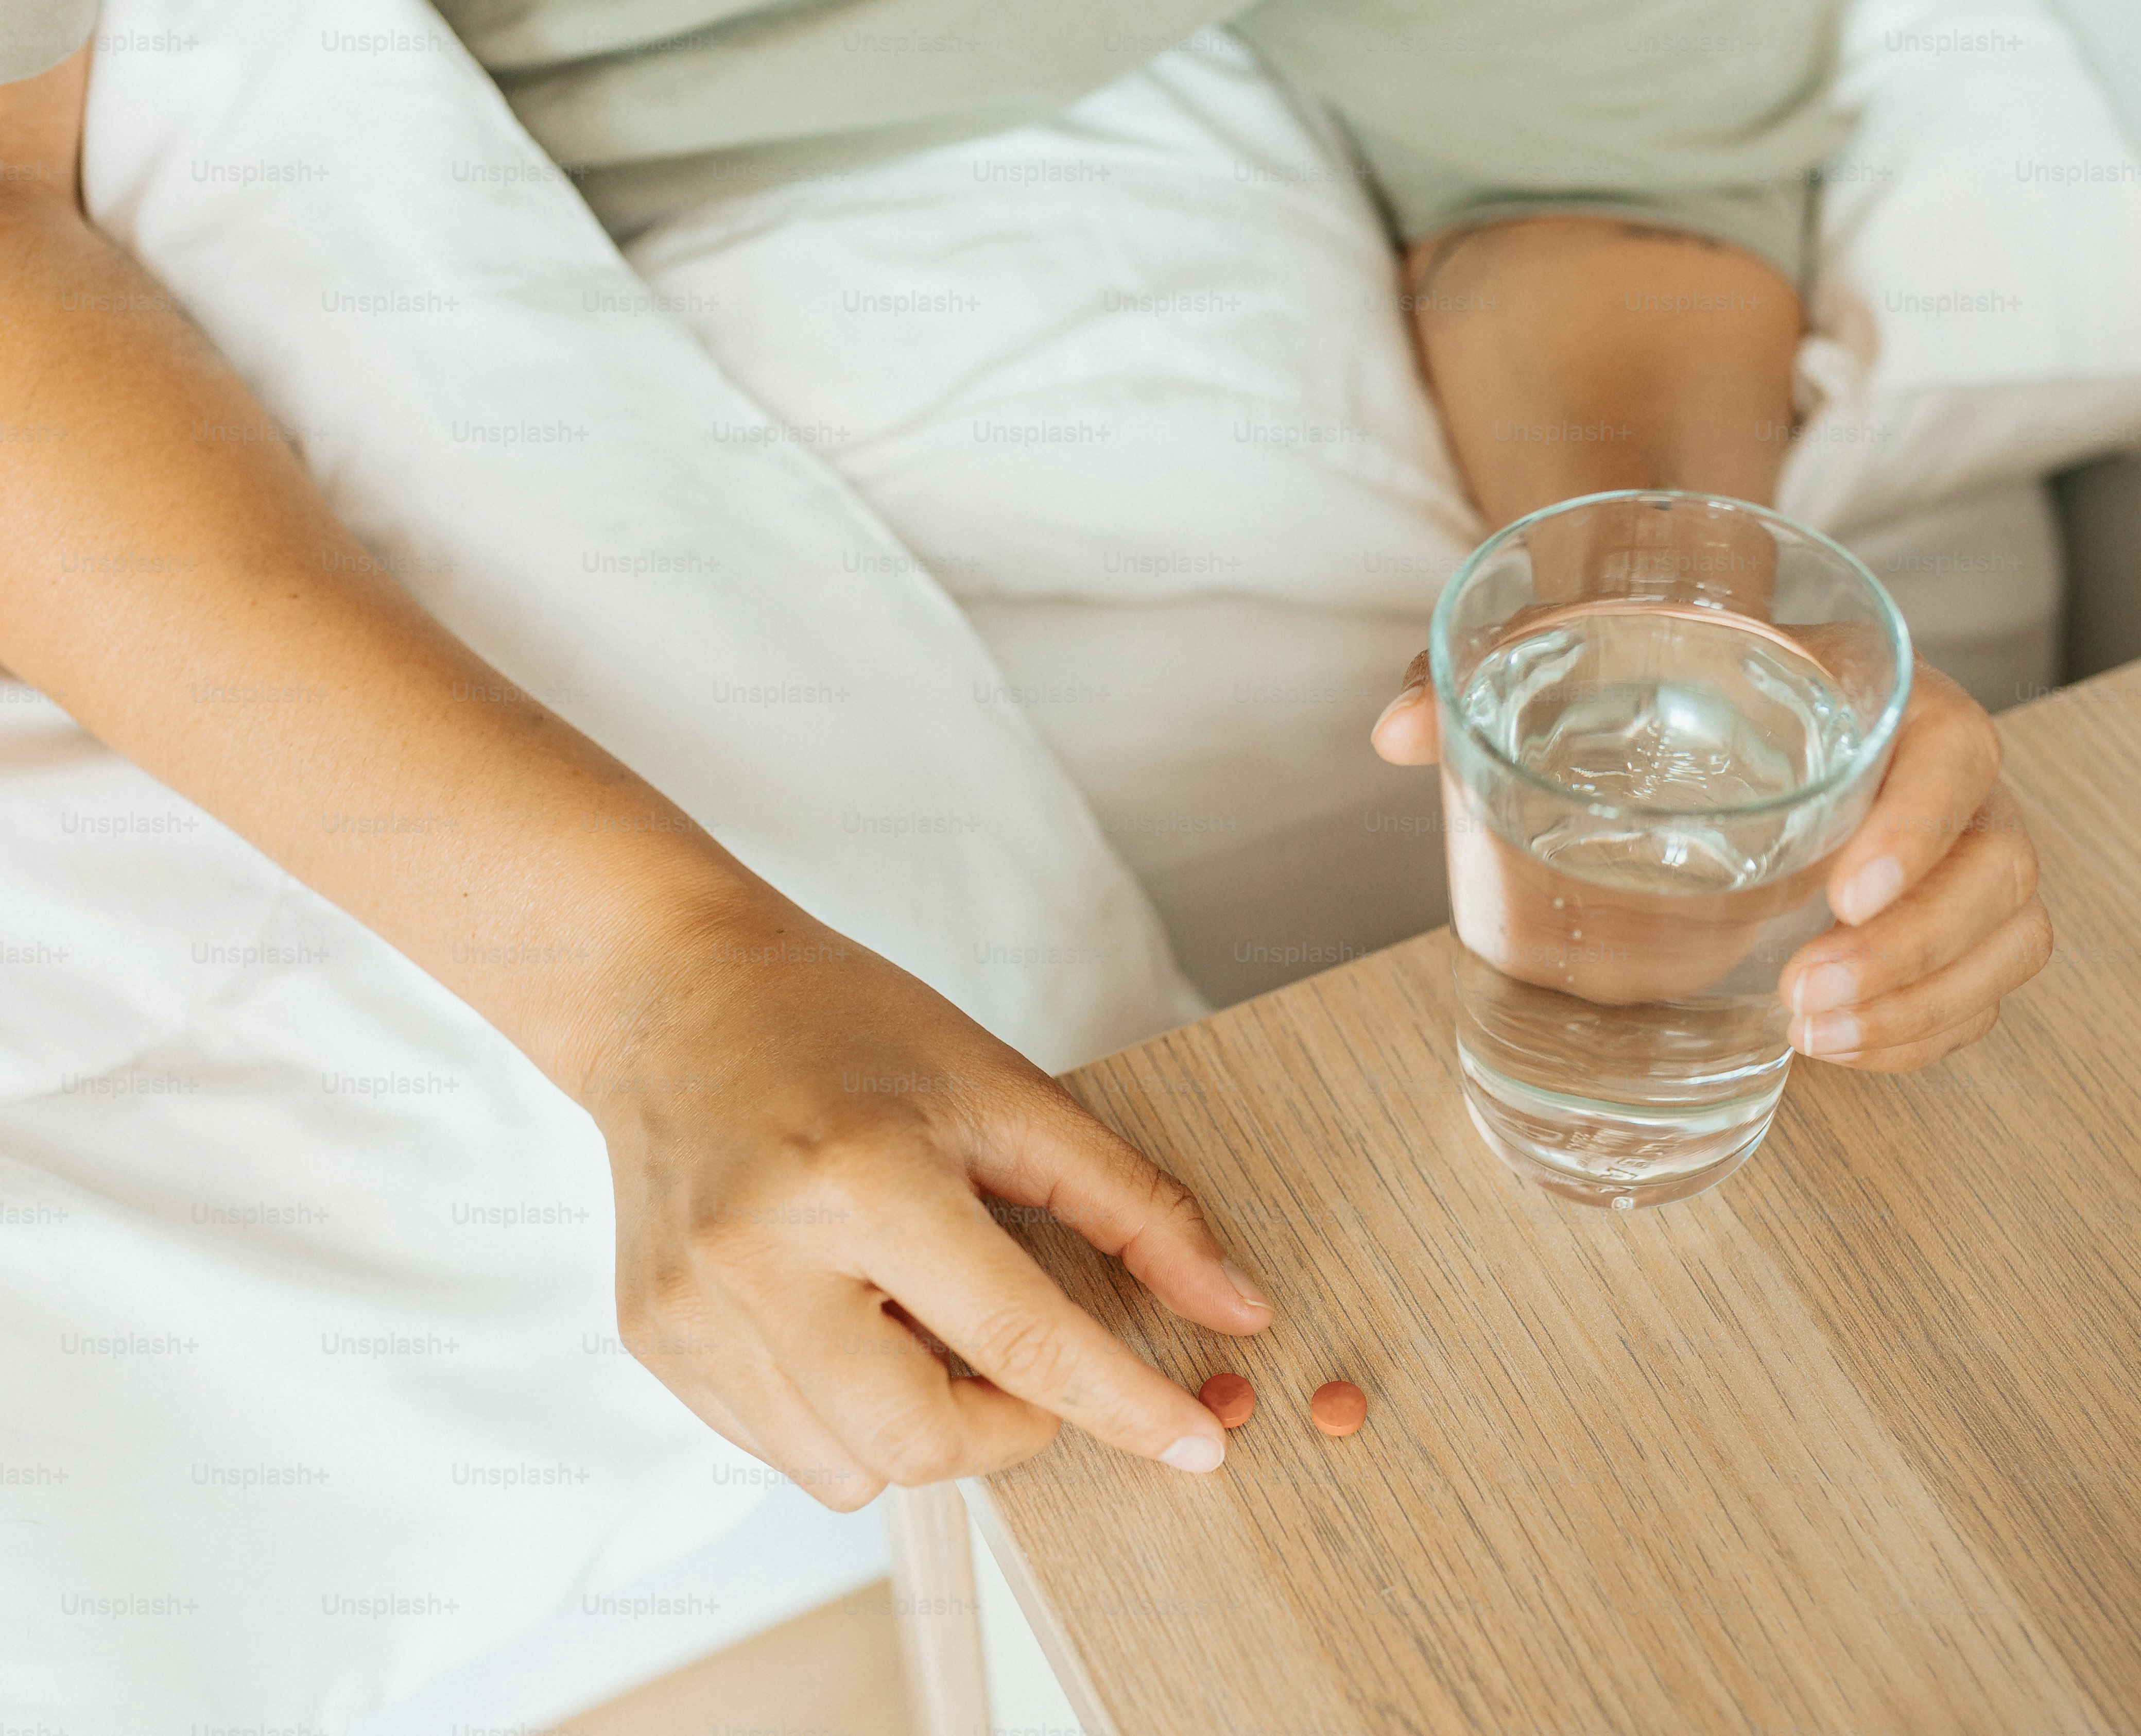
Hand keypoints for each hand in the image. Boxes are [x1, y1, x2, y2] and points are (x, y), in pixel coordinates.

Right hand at [578, 887, 1272, 1508]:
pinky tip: (843, 1312)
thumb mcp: (1004, 1090)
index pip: (1022, 1341)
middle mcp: (761, 1259)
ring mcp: (693, 1311)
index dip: (1126, 1406)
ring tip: (911, 1311)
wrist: (674, 995)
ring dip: (919, 1426)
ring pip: (850, 1471)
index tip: (1199, 1443)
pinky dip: (844, 1412)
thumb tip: (1236, 1310)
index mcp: (862, 1178)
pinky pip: (781, 1446)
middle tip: (1025, 1362)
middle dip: (1010, 1431)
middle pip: (923, 1442)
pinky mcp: (653, 1340)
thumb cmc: (845, 1026)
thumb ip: (1131, 1207)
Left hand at [1371, 652, 2051, 1071]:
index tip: (1841, 893)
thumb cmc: (1643, 661)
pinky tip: (1845, 1051)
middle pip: (1993, 862)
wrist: (1685, 670)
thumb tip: (1394, 732)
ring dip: (1923, 1001)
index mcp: (1867, 690)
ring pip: (2000, 931)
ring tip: (1812, 1038)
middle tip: (1800, 1001)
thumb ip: (1486, 674)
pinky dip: (1927, 1029)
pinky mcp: (1926, 911)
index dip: (1922, 823)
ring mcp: (1939, 847)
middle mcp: (1924, 770)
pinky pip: (1976, 981)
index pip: (1954, 748)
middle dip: (1916, 951)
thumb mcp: (1575, 646)